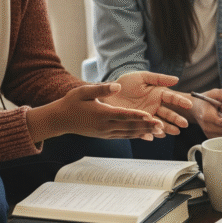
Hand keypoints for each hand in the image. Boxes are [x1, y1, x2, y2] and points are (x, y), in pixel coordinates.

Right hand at [27, 82, 163, 143]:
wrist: (60, 120)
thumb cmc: (71, 102)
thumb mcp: (84, 91)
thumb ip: (102, 88)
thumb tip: (118, 86)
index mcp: (101, 114)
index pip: (123, 115)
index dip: (138, 116)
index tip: (151, 116)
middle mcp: (104, 126)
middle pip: (129, 127)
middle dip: (146, 127)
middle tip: (162, 126)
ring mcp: (104, 133)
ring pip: (128, 133)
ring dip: (144, 132)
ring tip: (159, 131)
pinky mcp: (104, 135)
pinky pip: (123, 136)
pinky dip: (135, 136)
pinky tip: (144, 135)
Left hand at [106, 72, 191, 135]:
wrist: (108, 92)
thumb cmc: (125, 82)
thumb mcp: (142, 77)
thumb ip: (159, 78)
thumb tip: (176, 79)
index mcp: (157, 94)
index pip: (172, 98)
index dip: (180, 102)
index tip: (189, 105)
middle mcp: (154, 106)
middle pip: (168, 113)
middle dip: (176, 119)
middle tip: (184, 124)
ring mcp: (146, 116)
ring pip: (159, 123)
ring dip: (167, 128)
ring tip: (175, 132)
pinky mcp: (137, 123)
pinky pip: (145, 129)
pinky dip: (150, 133)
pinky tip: (155, 136)